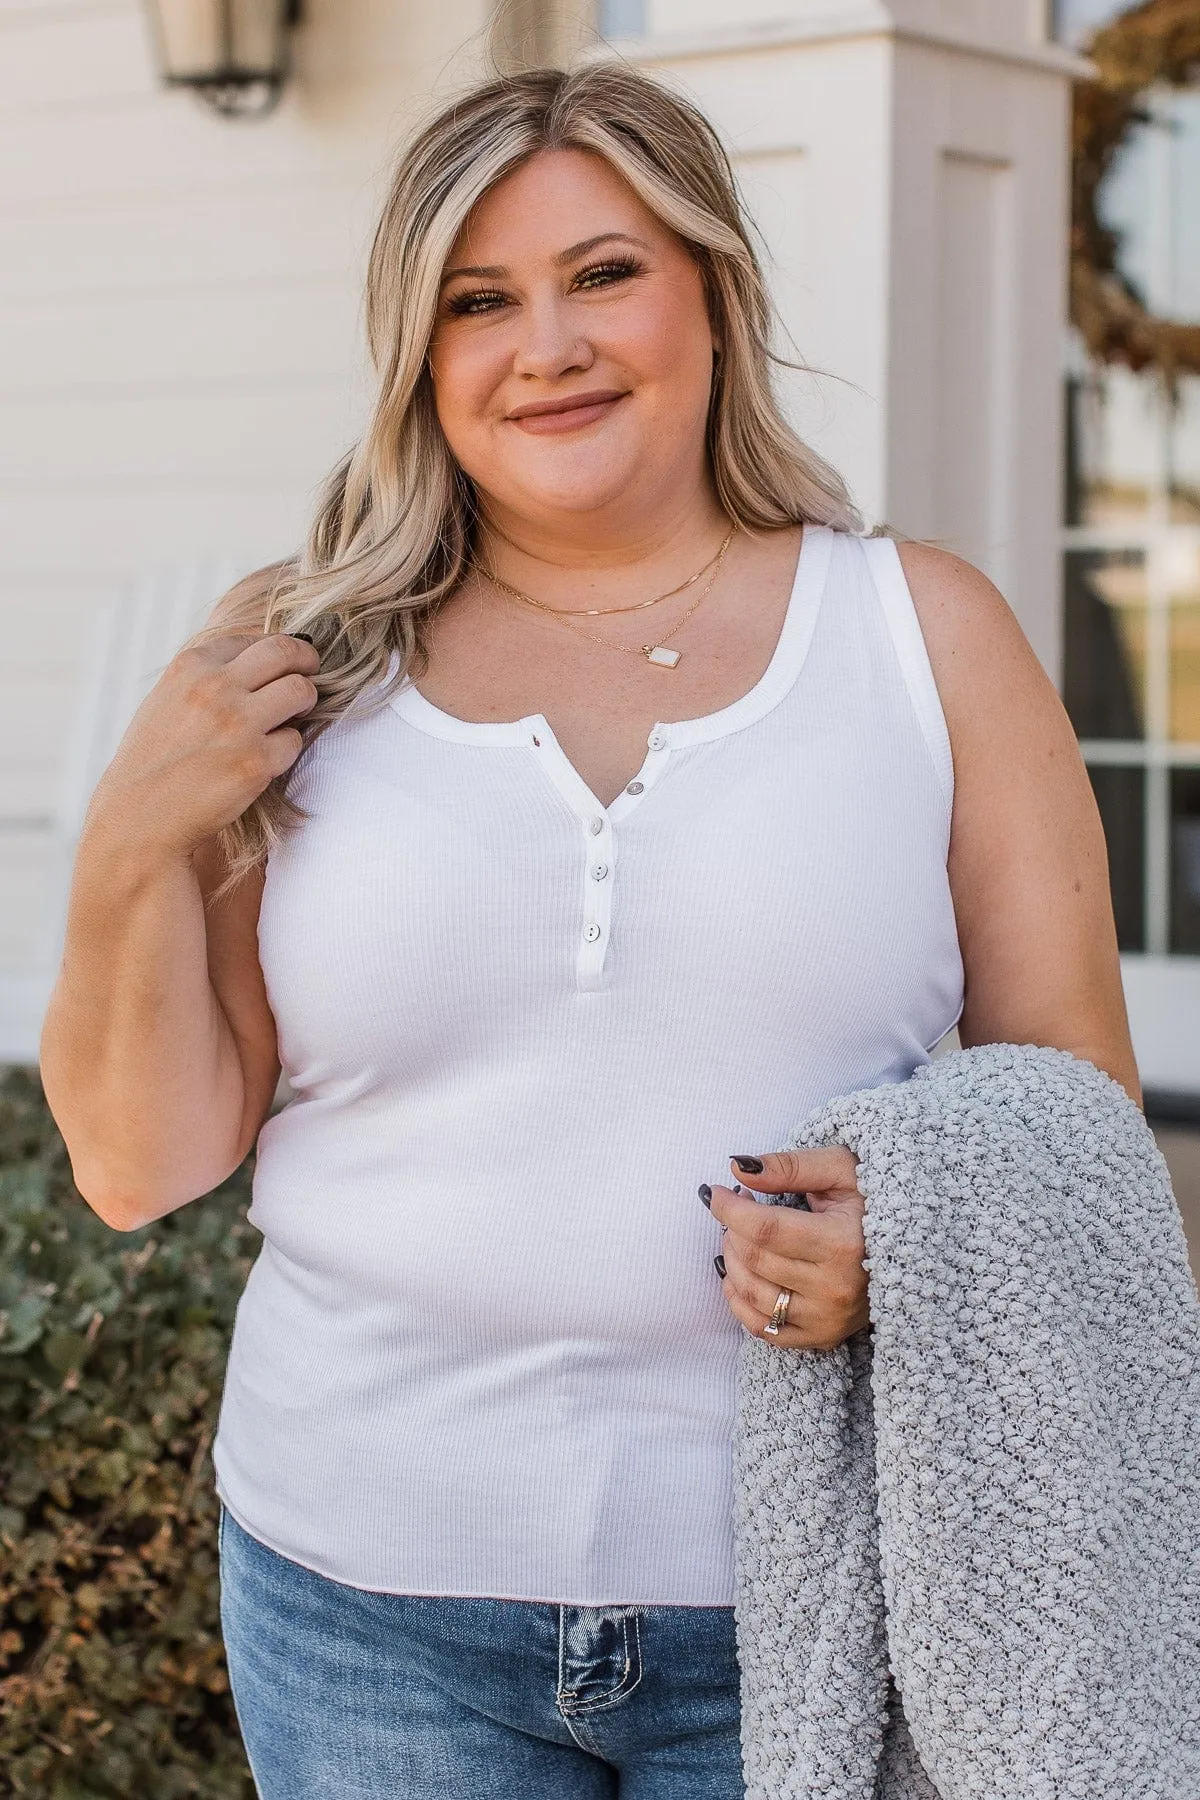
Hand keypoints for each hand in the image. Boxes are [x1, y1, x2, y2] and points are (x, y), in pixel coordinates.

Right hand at [84, 632, 320, 860]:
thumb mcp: (167, 699)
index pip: (256, 639)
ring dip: (304, 704)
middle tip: (310, 674)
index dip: (277, 651)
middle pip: (286, 652)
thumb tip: (258, 659)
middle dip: (306, 661)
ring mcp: (238, 723)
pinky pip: (294, 741)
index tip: (285, 663)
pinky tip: (265, 760)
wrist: (139, 818)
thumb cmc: (154, 761)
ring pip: (301, 691)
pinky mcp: (256, 762)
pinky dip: (286, 751)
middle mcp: (216, 687)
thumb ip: (206, 676)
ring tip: (291, 718)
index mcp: (192, 666)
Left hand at [705, 1147, 869, 1350]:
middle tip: (737, 1208)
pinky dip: (739, 1302)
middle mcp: (836, 1288)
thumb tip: (739, 1168)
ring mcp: (828, 1319)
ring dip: (731, 1261)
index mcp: (843, 1244)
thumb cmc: (873, 1200)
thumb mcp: (840, 1170)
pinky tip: (739, 1276)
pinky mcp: (823, 1337)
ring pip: (752, 1294)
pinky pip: (762, 1329)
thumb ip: (789, 1166)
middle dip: (731, 1229)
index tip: (716, 1192)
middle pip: (754, 1260)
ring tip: (739, 1236)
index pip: (765, 1229)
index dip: (729, 1209)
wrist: (913, 1245)